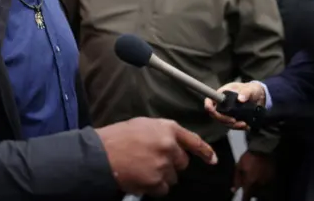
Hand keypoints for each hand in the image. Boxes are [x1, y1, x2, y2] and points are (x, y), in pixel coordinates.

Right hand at [96, 117, 216, 196]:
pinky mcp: (156, 181)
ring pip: (172, 177)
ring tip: (143, 169)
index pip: (193, 140)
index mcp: (167, 128)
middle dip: (172, 164)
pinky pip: (163, 189)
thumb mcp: (143, 125)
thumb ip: (162, 133)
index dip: (205, 151)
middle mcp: (169, 146)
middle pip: (183, 162)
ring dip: (161, 176)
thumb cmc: (118, 137)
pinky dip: (154, 187)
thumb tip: (173, 144)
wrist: (100, 154)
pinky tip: (141, 179)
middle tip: (153, 161)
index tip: (212, 160)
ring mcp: (163, 165)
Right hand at [204, 81, 265, 130]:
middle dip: (224, 119)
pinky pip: (232, 125)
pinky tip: (246, 126)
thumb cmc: (251, 89)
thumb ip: (246, 92)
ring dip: (232, 125)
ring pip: (224, 122)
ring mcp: (227, 112)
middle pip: (216, 114)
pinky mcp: (233, 118)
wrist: (259, 97)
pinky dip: (238, 127)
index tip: (212, 110)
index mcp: (223, 94)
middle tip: (234, 121)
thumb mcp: (250, 89)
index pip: (210, 100)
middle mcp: (222, 104)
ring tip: (244, 124)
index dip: (208, 106)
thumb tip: (240, 99)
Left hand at [234, 151, 275, 200]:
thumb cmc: (248, 158)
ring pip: (261, 189)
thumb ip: (236, 180)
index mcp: (250, 183)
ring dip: (257, 187)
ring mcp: (267, 181)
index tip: (243, 199)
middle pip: (255, 194)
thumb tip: (234, 190)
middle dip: (251, 191)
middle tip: (248, 183)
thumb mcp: (239, 167)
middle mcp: (259, 185)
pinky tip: (261, 175)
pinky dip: (264, 182)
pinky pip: (268, 184)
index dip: (244, 199)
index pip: (247, 196)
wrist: (262, 148)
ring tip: (255, 178)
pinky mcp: (273, 177)